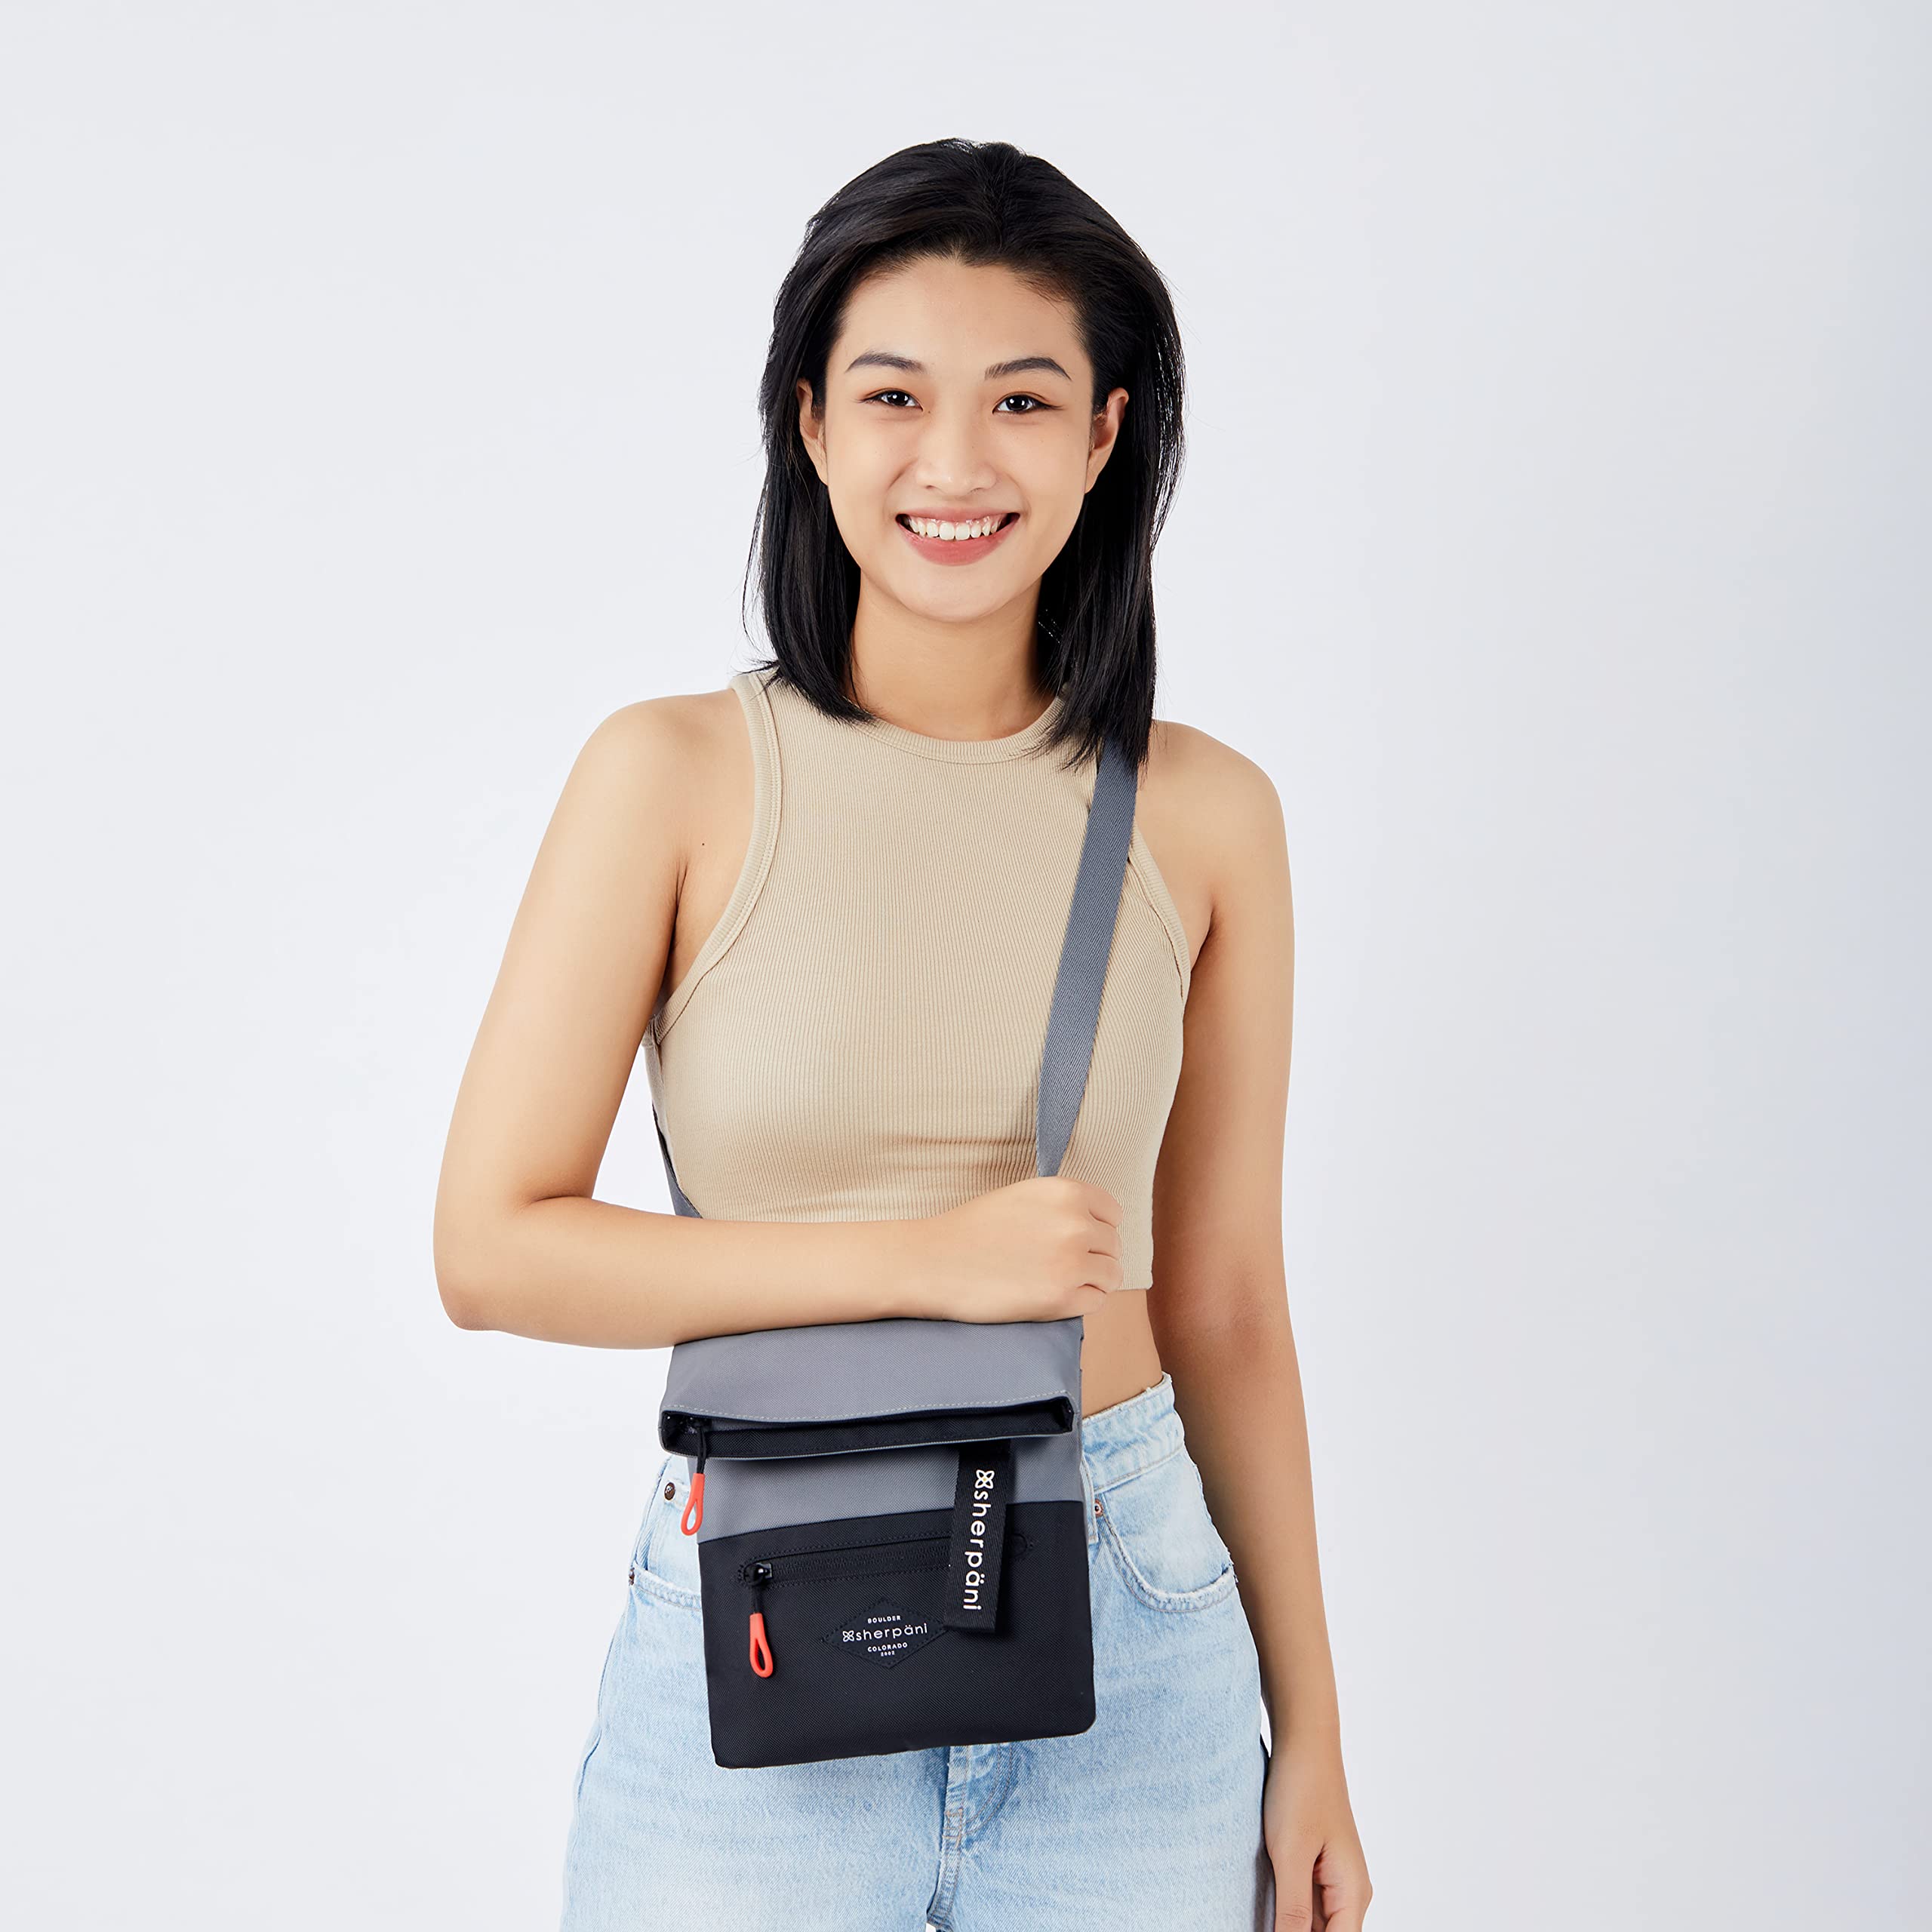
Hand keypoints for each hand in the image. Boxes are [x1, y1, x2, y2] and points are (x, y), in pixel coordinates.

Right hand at [904, 1177, 1123, 1321]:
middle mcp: (1076, 1224)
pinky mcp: (1061, 1298)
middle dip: (1094, 1257)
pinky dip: (1081, 1302)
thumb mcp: (1023, 1196)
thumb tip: (1097, 1225)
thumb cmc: (973, 1230)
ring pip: (1112, 1275)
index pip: (1113, 1213)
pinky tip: (1052, 1297)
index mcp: (1067, 1192)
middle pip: (1114, 1246)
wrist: (934, 1262)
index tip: (1079, 1240)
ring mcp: (1071, 1262)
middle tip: (1061, 1266)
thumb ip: (1063, 1205)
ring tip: (1060, 1282)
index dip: (1098, 1229)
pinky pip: (1096, 1301)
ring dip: (1092, 1281)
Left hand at [1263, 1735, 1371, 1928]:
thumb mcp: (1291, 1854)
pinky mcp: (1317, 1870)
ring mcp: (1334, 1882)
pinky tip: (1263, 1909)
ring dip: (1288, 1925)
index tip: (1275, 1930)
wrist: (1304, 1743)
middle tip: (1265, 1916)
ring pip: (1314, 1926)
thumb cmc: (1301, 1789)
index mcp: (1352, 1894)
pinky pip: (1305, 1908)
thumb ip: (1293, 1911)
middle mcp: (1350, 1894)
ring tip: (1261, 1911)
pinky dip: (1285, 1913)